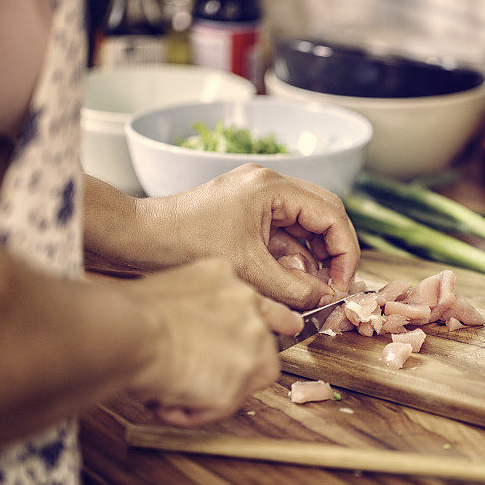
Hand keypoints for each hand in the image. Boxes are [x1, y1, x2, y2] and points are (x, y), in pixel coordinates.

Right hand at [125, 257, 301, 426]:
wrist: (128, 329)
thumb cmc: (129, 310)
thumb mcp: (171, 287)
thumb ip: (197, 305)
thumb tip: (191, 330)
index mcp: (226, 277)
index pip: (264, 302)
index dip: (271, 323)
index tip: (287, 328)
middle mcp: (248, 304)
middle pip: (266, 345)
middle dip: (239, 366)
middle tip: (203, 377)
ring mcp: (252, 340)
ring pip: (247, 380)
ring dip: (215, 390)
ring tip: (173, 387)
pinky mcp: (243, 376)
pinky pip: (223, 406)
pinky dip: (195, 411)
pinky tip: (167, 397)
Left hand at [136, 164, 360, 309]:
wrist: (139, 238)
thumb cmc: (183, 242)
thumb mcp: (247, 269)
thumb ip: (293, 286)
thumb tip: (326, 299)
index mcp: (272, 187)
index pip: (330, 212)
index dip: (345, 250)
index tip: (343, 283)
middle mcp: (269, 185)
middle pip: (323, 214)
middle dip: (334, 252)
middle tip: (335, 286)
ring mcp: (257, 198)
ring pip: (304, 227)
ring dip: (313, 258)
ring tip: (314, 290)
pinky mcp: (247, 213)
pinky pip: (283, 234)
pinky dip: (292, 258)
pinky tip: (293, 282)